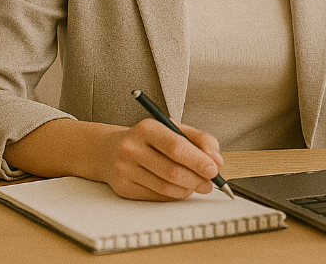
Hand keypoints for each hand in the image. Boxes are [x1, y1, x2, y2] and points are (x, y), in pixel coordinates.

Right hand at [97, 118, 223, 200]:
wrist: (109, 150)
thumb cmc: (147, 139)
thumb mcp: (172, 129)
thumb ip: (199, 139)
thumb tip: (216, 159)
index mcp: (147, 128)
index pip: (176, 147)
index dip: (198, 160)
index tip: (214, 169)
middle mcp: (132, 148)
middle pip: (172, 170)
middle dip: (197, 179)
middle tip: (210, 182)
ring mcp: (125, 169)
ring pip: (165, 187)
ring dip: (188, 189)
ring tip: (198, 186)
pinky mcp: (123, 187)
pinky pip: (156, 196)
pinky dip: (174, 195)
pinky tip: (180, 189)